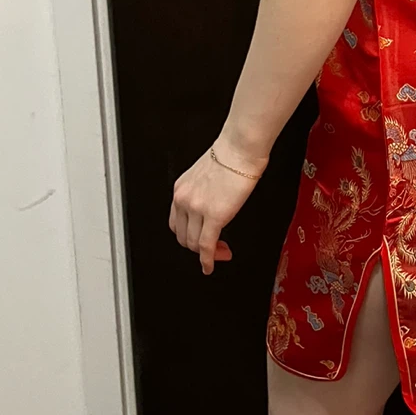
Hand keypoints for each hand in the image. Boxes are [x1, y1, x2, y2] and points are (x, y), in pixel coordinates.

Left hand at [168, 137, 267, 274]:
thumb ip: (204, 193)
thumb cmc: (231, 155)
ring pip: (193, 244)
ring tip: (220, 253)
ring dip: (206, 253)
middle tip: (213, 250)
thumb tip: (213, 207)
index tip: (198, 240)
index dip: (187, 236)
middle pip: (182, 236)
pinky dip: (208, 260)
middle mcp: (183, 200)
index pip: (176, 222)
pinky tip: (211, 265)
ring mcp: (197, 209)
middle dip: (196, 248)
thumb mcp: (206, 175)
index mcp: (180, 189)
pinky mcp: (214, 217)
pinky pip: (206, 246)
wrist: (240, 149)